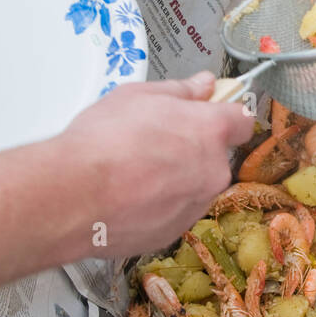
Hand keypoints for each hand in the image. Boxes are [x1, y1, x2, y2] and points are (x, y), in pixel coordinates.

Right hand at [61, 73, 253, 260]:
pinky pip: (172, 213)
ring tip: (133, 171)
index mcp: (210, 131)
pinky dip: (156, 206)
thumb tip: (203, 84)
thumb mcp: (138, 95)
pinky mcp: (173, 232)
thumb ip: (180, 90)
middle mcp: (212, 170)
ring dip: (173, 179)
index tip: (209, 113)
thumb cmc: (103, 142)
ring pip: (193, 186)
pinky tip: (127, 196)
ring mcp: (195, 205)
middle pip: (214, 156)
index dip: (224, 115)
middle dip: (191, 150)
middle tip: (153, 142)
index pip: (240, 120)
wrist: (74, 196)